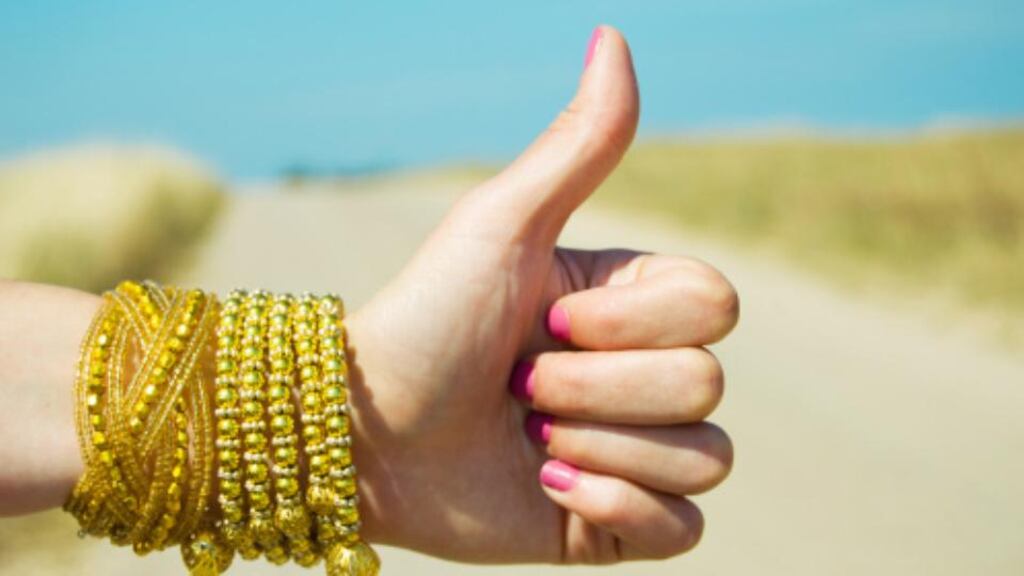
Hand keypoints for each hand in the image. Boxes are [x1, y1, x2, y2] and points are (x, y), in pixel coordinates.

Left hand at [347, 26, 737, 563]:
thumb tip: (613, 35)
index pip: (716, 307)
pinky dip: (619, 512)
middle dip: (595, 390)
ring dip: (599, 449)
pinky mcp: (617, 523)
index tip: (544, 319)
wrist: (360, 432)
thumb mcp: (504, 225)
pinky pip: (685, 531)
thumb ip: (577, 144)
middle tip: (514, 386)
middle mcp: (642, 374)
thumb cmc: (425, 317)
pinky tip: (548, 494)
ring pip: (704, 459)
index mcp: (632, 302)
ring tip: (525, 442)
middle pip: (706, 386)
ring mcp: (635, 451)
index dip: (631, 321)